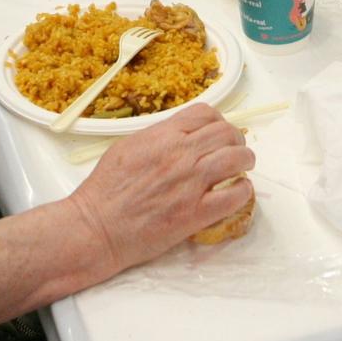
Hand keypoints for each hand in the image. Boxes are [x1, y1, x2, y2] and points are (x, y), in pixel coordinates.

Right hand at [67, 105, 255, 271]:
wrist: (96, 226)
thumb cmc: (105, 189)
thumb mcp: (127, 147)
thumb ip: (157, 137)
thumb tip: (179, 135)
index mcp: (163, 135)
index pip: (205, 114)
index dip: (218, 121)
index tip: (219, 132)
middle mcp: (181, 154)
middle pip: (226, 133)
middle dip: (236, 139)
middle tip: (235, 150)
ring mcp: (191, 183)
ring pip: (236, 159)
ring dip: (245, 161)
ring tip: (243, 168)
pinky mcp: (195, 213)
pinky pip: (234, 196)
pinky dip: (242, 191)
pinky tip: (238, 193)